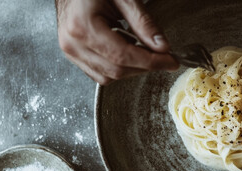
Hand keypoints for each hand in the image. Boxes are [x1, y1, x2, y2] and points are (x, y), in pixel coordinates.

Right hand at [55, 0, 178, 84]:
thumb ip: (143, 23)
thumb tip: (162, 47)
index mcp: (83, 26)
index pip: (123, 56)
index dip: (151, 62)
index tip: (170, 61)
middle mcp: (73, 44)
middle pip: (117, 70)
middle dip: (145, 66)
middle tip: (163, 57)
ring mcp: (71, 52)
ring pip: (109, 76)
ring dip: (132, 68)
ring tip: (142, 49)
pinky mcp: (73, 56)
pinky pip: (100, 74)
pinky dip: (118, 68)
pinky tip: (126, 51)